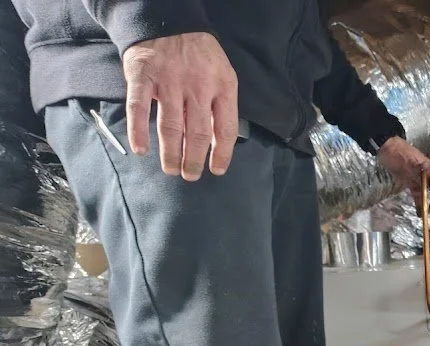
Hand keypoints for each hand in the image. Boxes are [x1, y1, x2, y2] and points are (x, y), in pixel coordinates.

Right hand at [123, 32, 238, 180]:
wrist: (168, 20)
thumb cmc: (198, 55)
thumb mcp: (221, 75)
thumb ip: (220, 105)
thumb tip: (218, 142)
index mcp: (222, 86)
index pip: (225, 128)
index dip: (221, 153)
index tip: (216, 170)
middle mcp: (197, 85)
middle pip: (198, 133)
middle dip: (194, 159)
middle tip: (190, 175)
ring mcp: (169, 80)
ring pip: (171, 126)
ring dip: (171, 153)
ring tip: (171, 169)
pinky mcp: (142, 75)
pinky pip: (139, 108)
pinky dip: (138, 131)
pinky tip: (140, 150)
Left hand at [377, 137, 429, 217]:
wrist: (386, 146)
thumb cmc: (397, 151)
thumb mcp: (409, 160)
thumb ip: (419, 172)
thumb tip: (427, 184)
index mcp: (429, 170)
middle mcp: (427, 176)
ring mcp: (419, 180)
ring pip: (429, 196)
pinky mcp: (411, 183)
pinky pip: (418, 196)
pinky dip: (420, 205)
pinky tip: (419, 213)